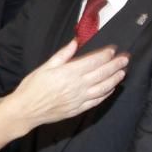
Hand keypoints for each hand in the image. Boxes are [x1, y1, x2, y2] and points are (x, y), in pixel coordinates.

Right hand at [0, 40, 128, 128]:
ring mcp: (79, 99)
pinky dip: (106, 94)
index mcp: (68, 73)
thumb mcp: (45, 67)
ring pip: (103, 88)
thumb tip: (75, 42)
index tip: (113, 49)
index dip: (105, 55)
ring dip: (115, 79)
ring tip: (123, 72)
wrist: (26, 110)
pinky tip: (112, 88)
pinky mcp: (78, 109)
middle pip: (102, 73)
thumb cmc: (32, 87)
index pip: (93, 61)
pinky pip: (96, 101)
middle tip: (126, 58)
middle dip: (116, 65)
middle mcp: (77, 86)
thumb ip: (62, 55)